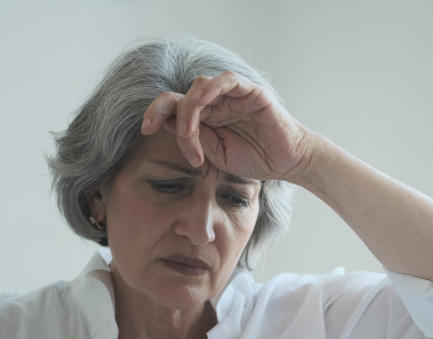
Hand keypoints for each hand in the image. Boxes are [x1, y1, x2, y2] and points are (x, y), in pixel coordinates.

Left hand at [140, 71, 315, 181]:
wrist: (287, 163)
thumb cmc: (254, 159)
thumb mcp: (215, 153)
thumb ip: (193, 137)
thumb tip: (165, 122)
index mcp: (206, 116)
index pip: (174, 106)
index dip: (156, 113)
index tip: (146, 130)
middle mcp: (216, 102)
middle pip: (180, 95)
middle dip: (162, 110)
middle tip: (153, 128)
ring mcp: (233, 95)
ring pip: (198, 87)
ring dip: (187, 111)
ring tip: (191, 136)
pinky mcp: (250, 92)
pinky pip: (226, 80)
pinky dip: (210, 90)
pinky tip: (202, 106)